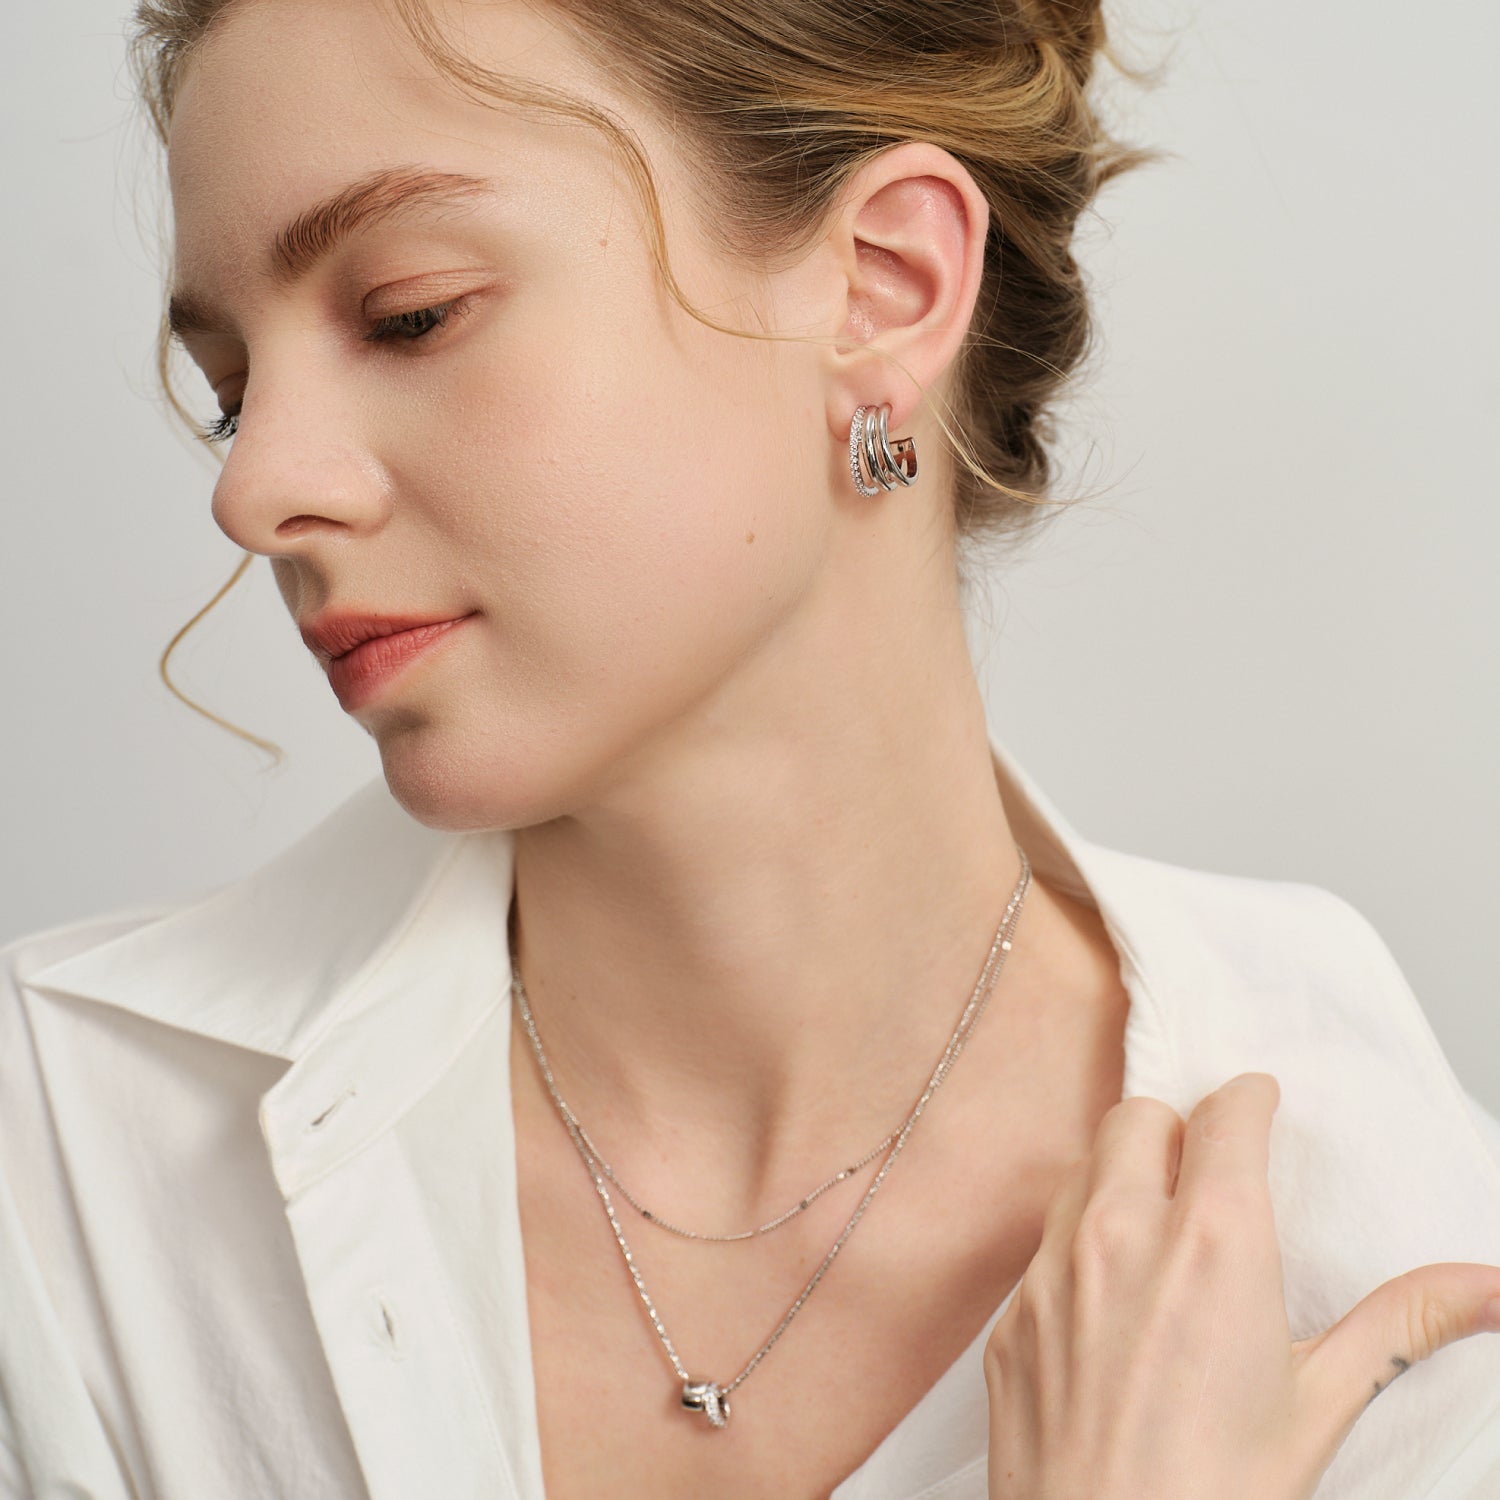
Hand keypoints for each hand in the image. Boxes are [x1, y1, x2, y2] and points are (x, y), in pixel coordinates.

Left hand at [984, 1072, 1499, 1499]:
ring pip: (1082, 1169)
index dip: (1247, 1100)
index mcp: (1213, 1242)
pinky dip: (1077, 1242)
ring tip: (1159, 1226)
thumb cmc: (1217, 1494)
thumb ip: (1401, 1325)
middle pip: (1137, 1117)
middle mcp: (1122, 1234)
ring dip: (1121, 1176)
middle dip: (1176, 1126)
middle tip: (1208, 1168)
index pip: (1224, 1117)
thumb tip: (1487, 1286)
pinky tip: (1108, 1296)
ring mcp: (1053, 1269)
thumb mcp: (1322, 1406)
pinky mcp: (1011, 1313)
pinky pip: (1042, 1242)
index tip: (1260, 1101)